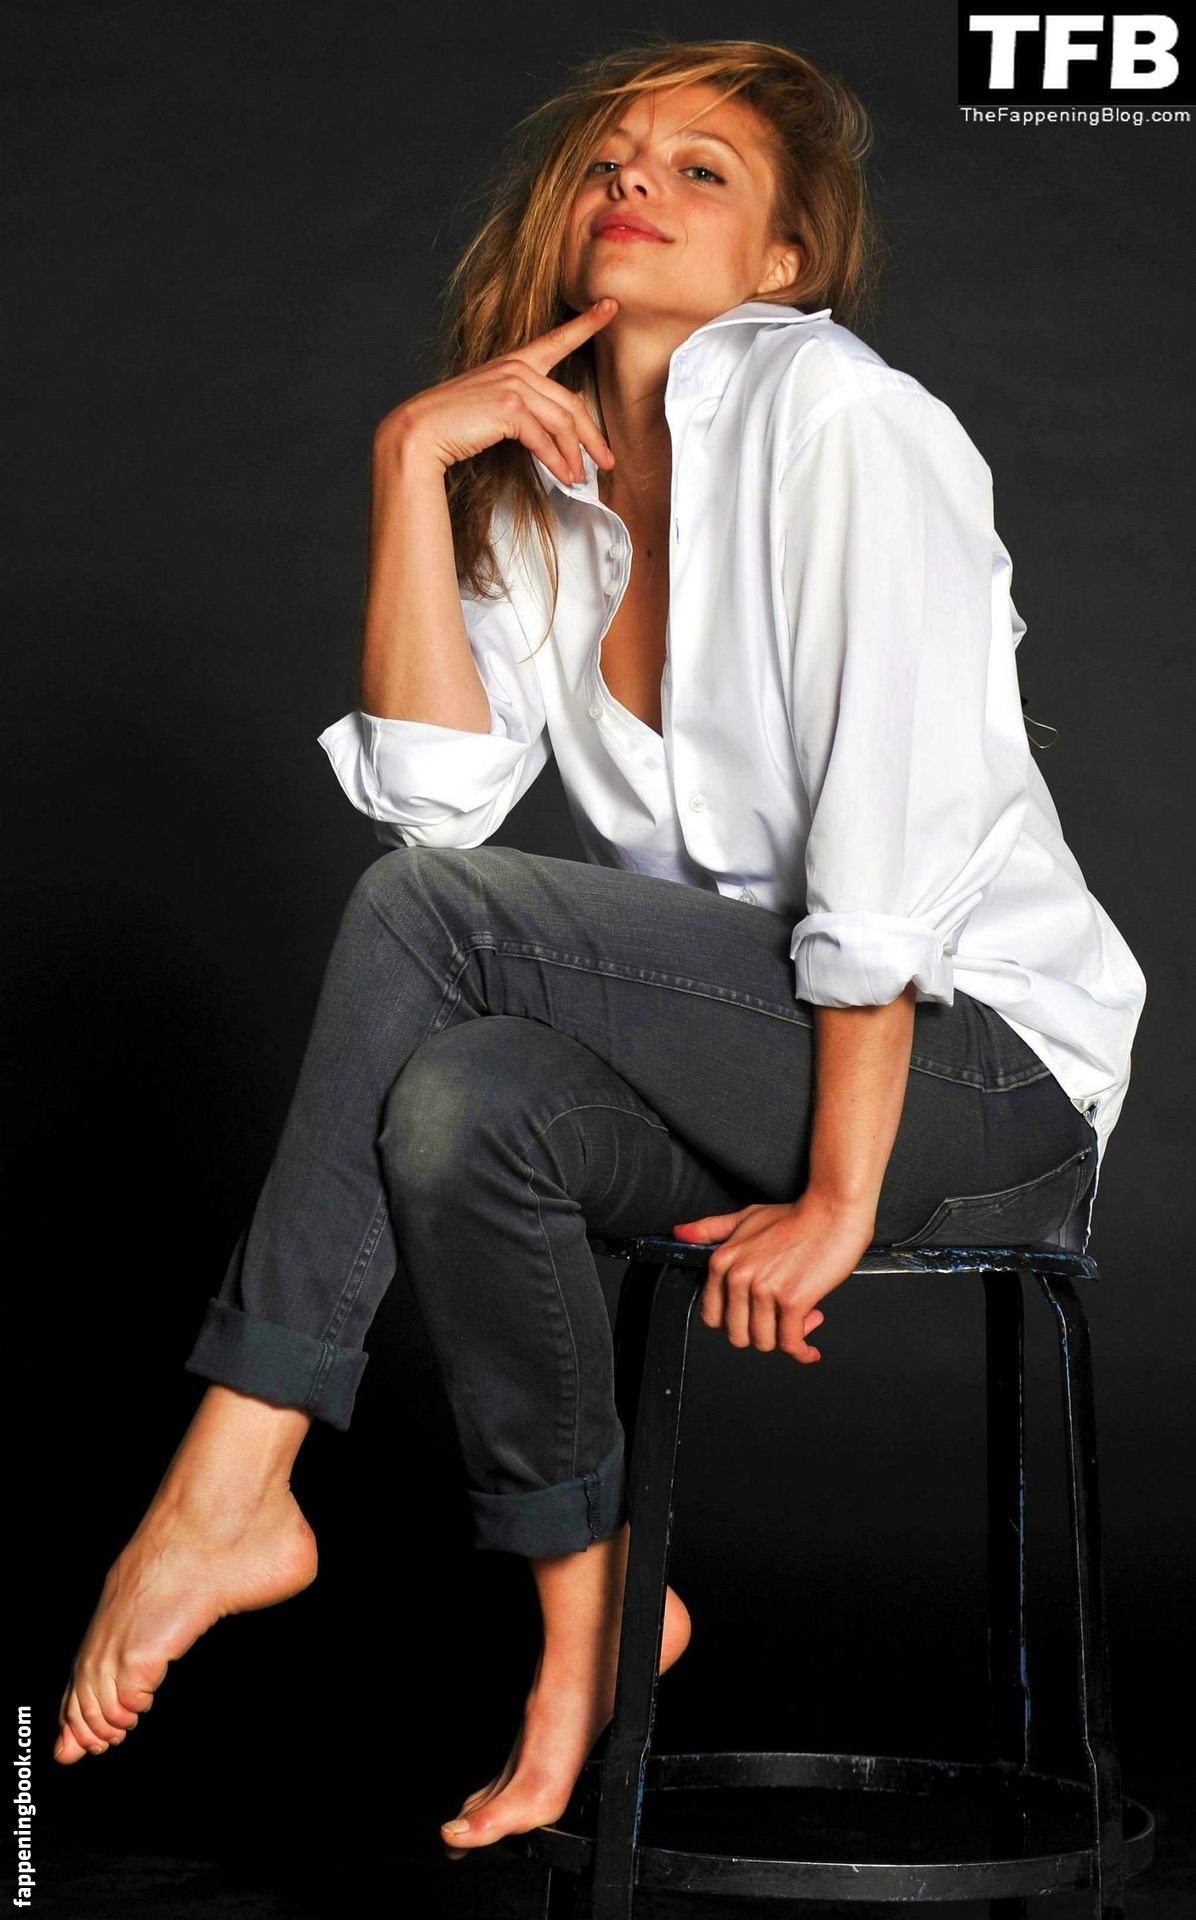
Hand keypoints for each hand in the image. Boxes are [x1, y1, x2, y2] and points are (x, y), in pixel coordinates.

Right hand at [374, 298, 619, 485]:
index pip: (557, 340)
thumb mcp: (492, 409)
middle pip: (571, 403)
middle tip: (607, 460)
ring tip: (582, 478)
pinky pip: (545, 440)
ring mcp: (513, 385)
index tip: (610, 307)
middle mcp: (516, 368)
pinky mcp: (509, 408)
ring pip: (563, 424)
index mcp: (514, 362)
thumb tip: (556, 439)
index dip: (587, 323)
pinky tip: (566, 478)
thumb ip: (524, 411)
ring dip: (575, 456)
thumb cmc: (453, 425)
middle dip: (593, 437)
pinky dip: (558, 463)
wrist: (420, 432)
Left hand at [672, 1191, 877, 1362]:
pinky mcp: (792, 1301)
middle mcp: (739, 1277)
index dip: (734, 1323)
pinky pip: (790, 1343)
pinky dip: (801, 1351)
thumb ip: (711, 1229)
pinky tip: (808, 1350)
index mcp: (723, 1261)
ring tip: (801, 1320)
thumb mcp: (746, 1218)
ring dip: (784, 1340)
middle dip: (760, 1333)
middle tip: (780, 1320)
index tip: (753, 1319)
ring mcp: (764, 1290)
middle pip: (737, 1335)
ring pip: (764, 1342)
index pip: (713, 1317)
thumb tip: (681, 1233)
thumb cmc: (795, 1217)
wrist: (832, 1212)